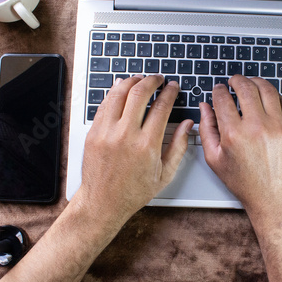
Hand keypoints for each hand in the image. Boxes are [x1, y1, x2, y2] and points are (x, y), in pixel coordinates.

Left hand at [75, 75, 193, 221]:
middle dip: (152, 81)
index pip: (161, 107)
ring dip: (131, 81)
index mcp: (147, 146)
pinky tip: (121, 88)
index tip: (173, 87)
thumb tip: (188, 126)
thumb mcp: (165, 174)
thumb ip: (179, 147)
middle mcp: (125, 136)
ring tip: (140, 79)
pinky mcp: (93, 133)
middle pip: (139, 94)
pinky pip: (104, 105)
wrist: (103, 203)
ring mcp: (106, 133)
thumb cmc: (133, 192)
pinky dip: (114, 93)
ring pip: (118, 94)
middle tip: (158, 78)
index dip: (169, 92)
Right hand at [199, 75, 281, 213]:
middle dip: (237, 80)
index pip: (223, 99)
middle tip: (234, 81)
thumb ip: (207, 129)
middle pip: (246, 88)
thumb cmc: (243, 180)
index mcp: (234, 134)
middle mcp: (257, 128)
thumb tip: (204, 106)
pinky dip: (273, 97)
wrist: (272, 195)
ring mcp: (278, 127)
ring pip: (267, 90)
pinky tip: (266, 99)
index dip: (218, 90)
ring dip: (256, 82)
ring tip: (251, 83)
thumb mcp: (214, 158)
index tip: (218, 89)